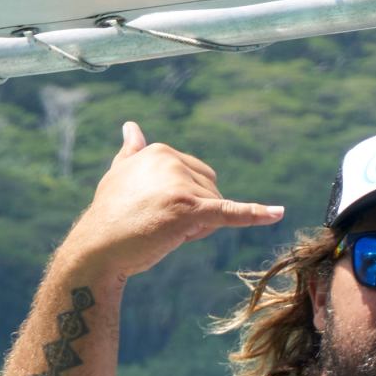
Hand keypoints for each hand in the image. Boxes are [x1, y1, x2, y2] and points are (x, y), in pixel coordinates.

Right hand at [57, 122, 283, 280]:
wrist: (97, 250)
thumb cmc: (110, 217)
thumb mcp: (119, 176)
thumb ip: (131, 152)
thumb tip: (132, 126)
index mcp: (160, 151)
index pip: (198, 177)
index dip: (185, 201)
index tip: (154, 212)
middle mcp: (171, 161)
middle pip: (212, 191)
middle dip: (196, 214)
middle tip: (158, 225)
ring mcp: (181, 184)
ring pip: (216, 208)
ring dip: (198, 228)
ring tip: (162, 231)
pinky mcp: (190, 210)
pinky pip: (230, 212)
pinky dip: (255, 214)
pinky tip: (278, 214)